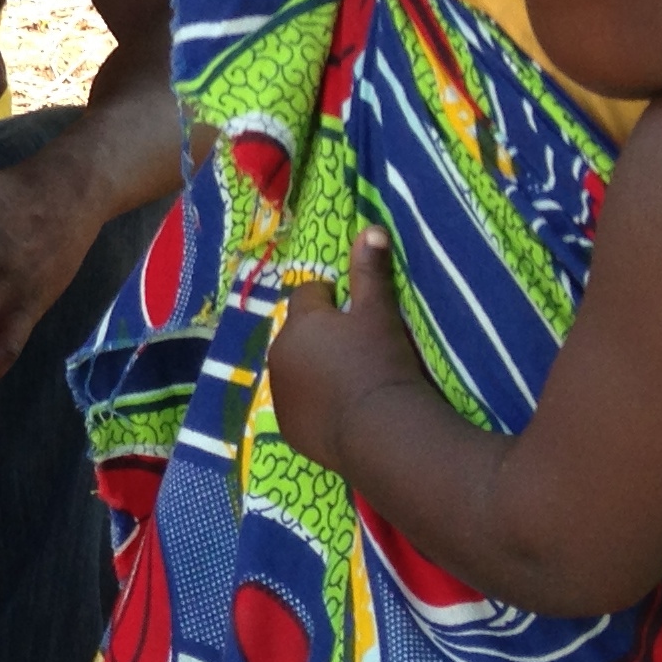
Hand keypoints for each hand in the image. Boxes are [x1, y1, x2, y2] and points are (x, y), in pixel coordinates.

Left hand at [266, 227, 434, 476]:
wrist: (381, 432)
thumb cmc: (382, 363)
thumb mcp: (380, 314)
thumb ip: (371, 273)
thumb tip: (371, 229)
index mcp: (301, 323)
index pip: (308, 295)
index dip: (330, 299)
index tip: (352, 311)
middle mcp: (280, 354)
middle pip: (298, 334)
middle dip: (319, 336)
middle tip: (355, 348)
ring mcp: (280, 394)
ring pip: (295, 369)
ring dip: (313, 369)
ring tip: (349, 381)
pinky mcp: (288, 427)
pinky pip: (298, 405)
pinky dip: (313, 403)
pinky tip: (341, 410)